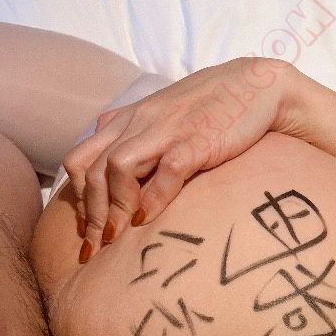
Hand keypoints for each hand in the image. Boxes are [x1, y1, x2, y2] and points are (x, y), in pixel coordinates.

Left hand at [63, 57, 293, 261]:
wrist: (257, 86)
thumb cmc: (215, 108)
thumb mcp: (167, 121)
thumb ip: (142, 141)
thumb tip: (126, 179)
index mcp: (129, 119)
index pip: (81, 159)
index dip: (78, 199)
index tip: (87, 231)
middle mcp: (139, 122)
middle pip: (91, 169)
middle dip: (90, 215)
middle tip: (94, 249)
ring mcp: (166, 130)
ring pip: (116, 168)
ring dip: (112, 208)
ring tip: (117, 238)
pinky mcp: (196, 141)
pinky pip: (164, 173)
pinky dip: (151, 199)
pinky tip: (147, 221)